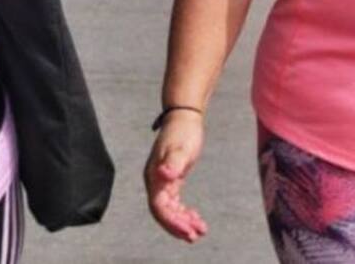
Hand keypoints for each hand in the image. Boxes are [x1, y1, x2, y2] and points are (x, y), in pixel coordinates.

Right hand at [145, 110, 207, 242]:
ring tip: (200, 229)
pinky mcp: (170, 180)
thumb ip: (173, 163)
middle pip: (162, 211)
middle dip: (177, 226)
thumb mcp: (181, 149)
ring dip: (182, 221)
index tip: (189, 232)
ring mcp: (161, 181)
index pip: (159, 207)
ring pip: (168, 209)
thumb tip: (164, 175)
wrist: (183, 118)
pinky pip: (173, 202)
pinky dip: (183, 212)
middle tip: (196, 235)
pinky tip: (196, 216)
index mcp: (154, 176)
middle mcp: (154, 180)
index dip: (172, 222)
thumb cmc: (183, 132)